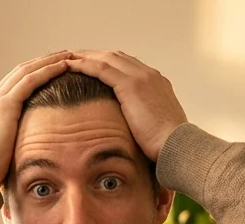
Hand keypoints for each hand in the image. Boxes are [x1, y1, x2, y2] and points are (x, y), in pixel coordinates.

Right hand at [0, 50, 73, 184]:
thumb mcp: (6, 147)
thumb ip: (17, 137)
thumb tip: (32, 145)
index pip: (16, 81)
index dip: (36, 71)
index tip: (54, 67)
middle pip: (22, 70)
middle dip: (44, 60)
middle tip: (65, 54)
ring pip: (27, 70)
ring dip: (49, 60)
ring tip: (69, 55)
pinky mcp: (5, 105)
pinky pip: (31, 80)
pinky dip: (48, 70)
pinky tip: (65, 66)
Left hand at [61, 50, 186, 160]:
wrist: (177, 146)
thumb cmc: (166, 146)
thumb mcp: (154, 128)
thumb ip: (142, 120)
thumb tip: (129, 131)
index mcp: (157, 84)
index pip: (128, 66)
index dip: (107, 64)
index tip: (91, 67)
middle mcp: (150, 75)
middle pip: (116, 57)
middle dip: (94, 55)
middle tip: (74, 58)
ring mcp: (142, 77)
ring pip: (107, 58)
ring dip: (86, 57)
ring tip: (67, 59)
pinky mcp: (131, 85)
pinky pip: (101, 68)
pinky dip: (84, 65)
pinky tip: (70, 66)